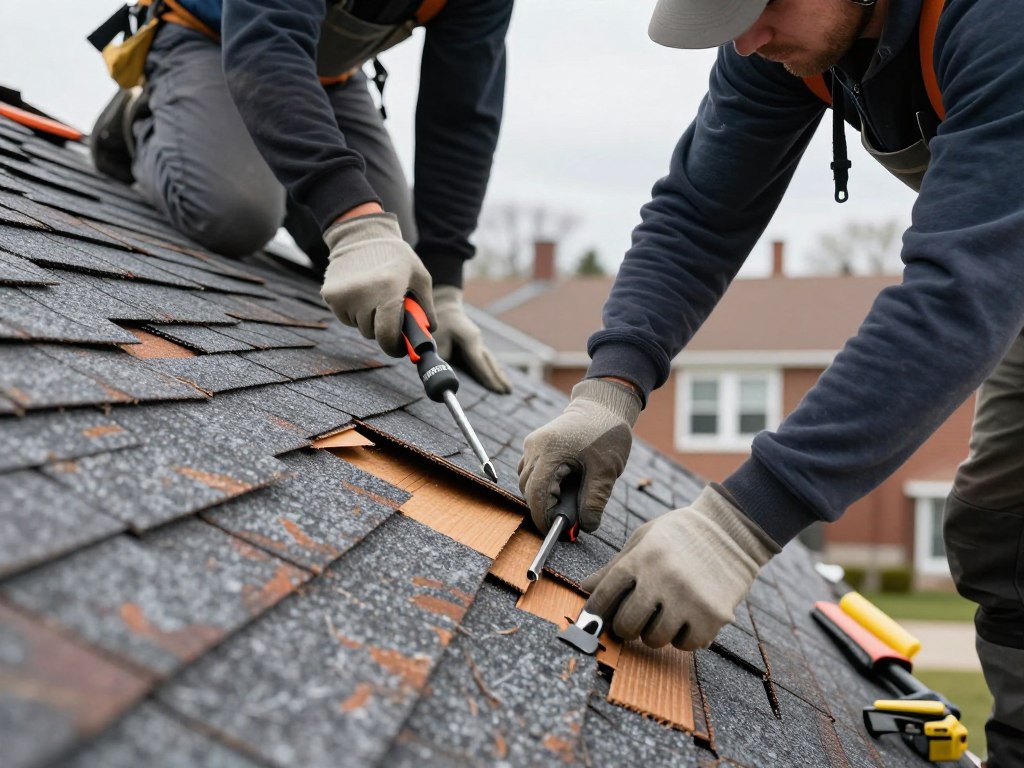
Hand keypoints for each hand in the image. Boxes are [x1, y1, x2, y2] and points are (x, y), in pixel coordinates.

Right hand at [320, 213, 433, 356]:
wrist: (362, 234)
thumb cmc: (396, 257)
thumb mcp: (420, 277)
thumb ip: (426, 308)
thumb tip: (428, 333)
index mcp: (388, 289)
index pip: (387, 335)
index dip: (394, 347)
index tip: (399, 349)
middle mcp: (363, 294)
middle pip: (372, 333)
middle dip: (382, 329)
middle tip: (388, 314)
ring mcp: (343, 295)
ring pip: (357, 326)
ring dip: (368, 319)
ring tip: (374, 297)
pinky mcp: (329, 294)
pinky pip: (345, 317)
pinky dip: (354, 312)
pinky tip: (360, 294)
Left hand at [432, 285, 511, 393]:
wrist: (444, 305)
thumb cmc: (439, 323)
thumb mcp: (436, 338)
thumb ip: (441, 357)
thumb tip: (445, 374)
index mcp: (469, 339)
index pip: (479, 362)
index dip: (487, 377)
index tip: (495, 390)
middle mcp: (478, 341)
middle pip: (490, 363)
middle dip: (498, 378)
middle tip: (507, 393)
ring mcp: (479, 341)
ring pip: (491, 361)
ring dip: (499, 375)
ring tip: (508, 390)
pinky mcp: (477, 343)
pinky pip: (488, 359)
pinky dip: (494, 369)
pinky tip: (500, 377)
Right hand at [518, 378, 640, 532]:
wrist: (603, 405)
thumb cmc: (606, 433)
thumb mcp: (606, 471)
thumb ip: (595, 500)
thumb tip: (587, 526)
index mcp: (551, 451)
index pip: (536, 493)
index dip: (541, 516)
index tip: (552, 532)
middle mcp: (535, 447)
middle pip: (528, 488)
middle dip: (543, 507)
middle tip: (566, 519)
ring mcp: (533, 444)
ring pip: (526, 480)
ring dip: (541, 495)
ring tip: (566, 501)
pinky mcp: (535, 444)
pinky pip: (530, 469)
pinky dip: (541, 482)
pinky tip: (561, 486)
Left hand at [581, 485, 779, 649]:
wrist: (731, 531)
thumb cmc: (681, 534)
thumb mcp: (643, 539)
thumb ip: (614, 566)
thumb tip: (585, 588)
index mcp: (642, 558)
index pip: (605, 595)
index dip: (596, 610)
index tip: (595, 617)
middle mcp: (662, 580)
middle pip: (627, 625)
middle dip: (626, 626)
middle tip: (634, 620)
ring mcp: (688, 599)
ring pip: (655, 639)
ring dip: (655, 632)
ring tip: (664, 615)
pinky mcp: (712, 616)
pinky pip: (685, 645)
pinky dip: (682, 638)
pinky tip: (686, 619)